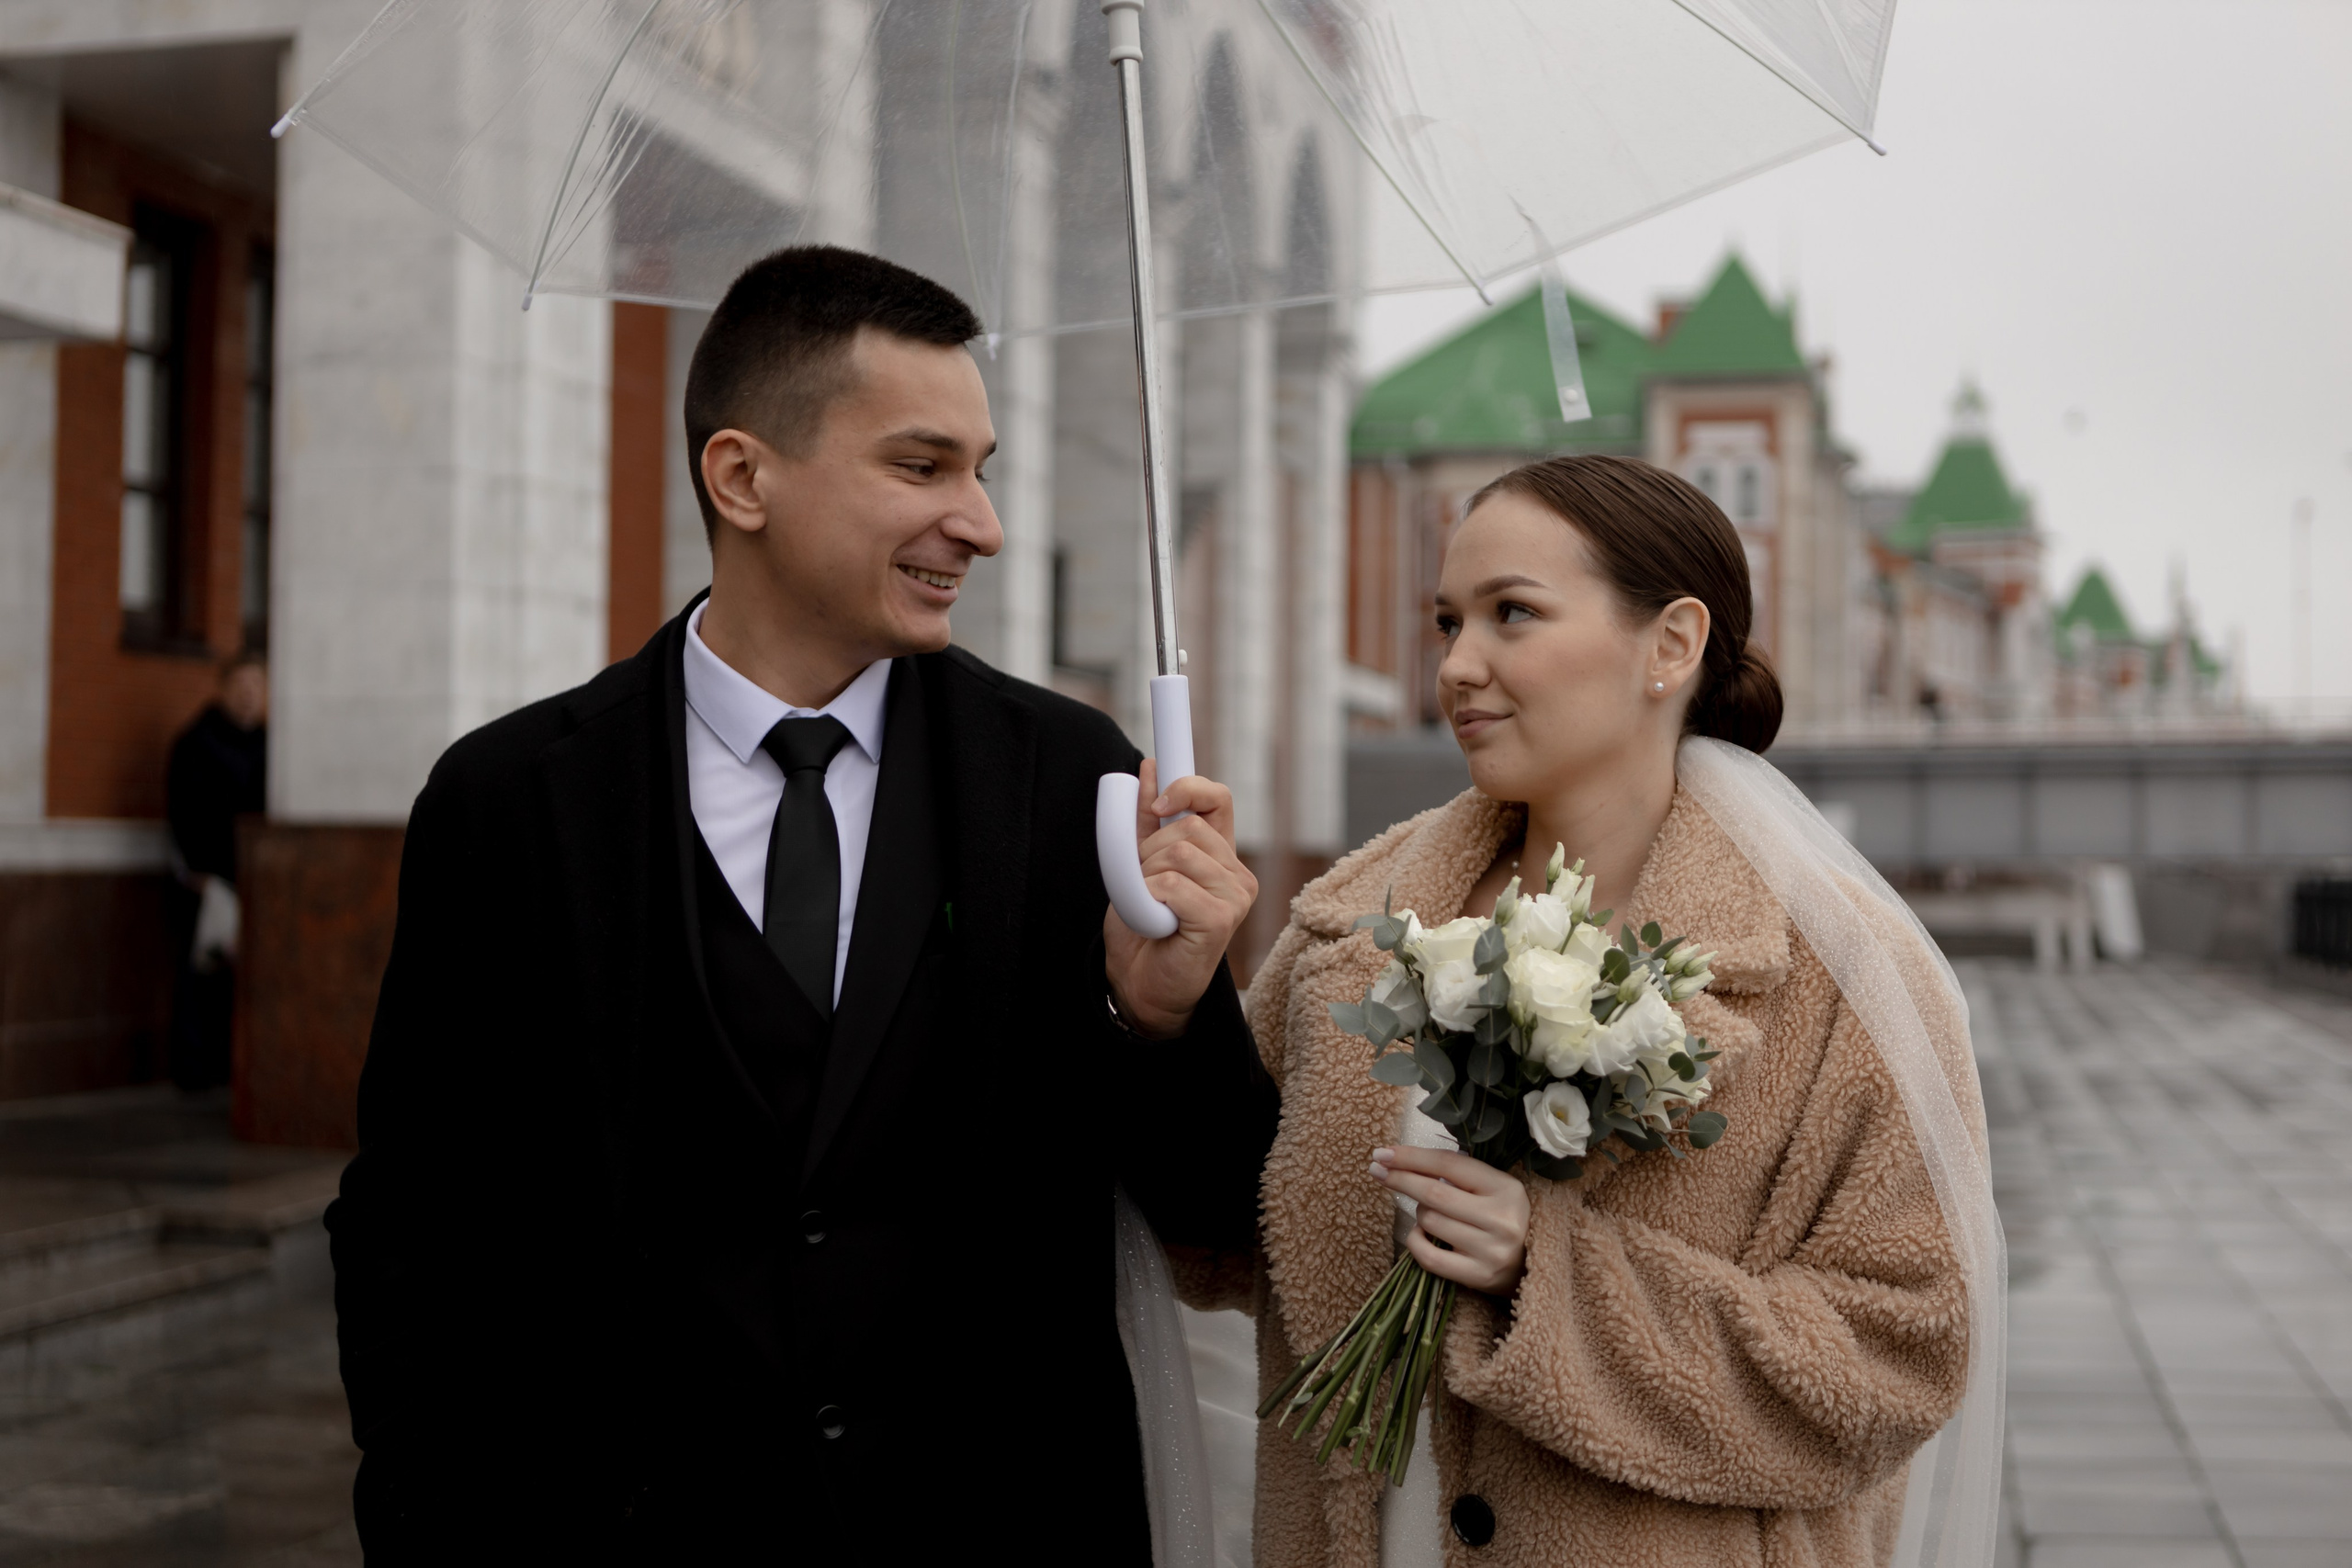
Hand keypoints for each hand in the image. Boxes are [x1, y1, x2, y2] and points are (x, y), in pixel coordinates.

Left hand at [1103, 759, 1257, 1038]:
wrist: (1139, 985)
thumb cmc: (1143, 929)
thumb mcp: (1138, 864)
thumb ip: (1145, 821)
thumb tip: (1149, 767)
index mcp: (1221, 855)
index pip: (1218, 799)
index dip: (1188, 787)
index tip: (1155, 801)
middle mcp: (1236, 874)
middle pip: (1188, 826)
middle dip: (1148, 849)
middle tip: (1143, 884)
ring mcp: (1235, 897)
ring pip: (1178, 853)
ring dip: (1146, 876)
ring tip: (1150, 906)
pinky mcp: (1222, 919)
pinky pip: (1172, 885)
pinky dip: (1149, 899)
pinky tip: (1156, 921)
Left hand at [1371, 1145, 1530, 1295]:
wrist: (1531, 1265)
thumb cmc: (1502, 1217)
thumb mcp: (1493, 1189)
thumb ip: (1460, 1174)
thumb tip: (1403, 1160)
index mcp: (1506, 1188)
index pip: (1450, 1164)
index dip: (1412, 1157)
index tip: (1383, 1152)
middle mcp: (1501, 1219)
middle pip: (1434, 1192)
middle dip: (1399, 1178)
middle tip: (1375, 1168)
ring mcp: (1490, 1250)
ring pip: (1429, 1221)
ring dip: (1419, 1213)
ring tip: (1430, 1212)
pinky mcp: (1478, 1276)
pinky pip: (1428, 1256)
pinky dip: (1415, 1241)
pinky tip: (1419, 1234)